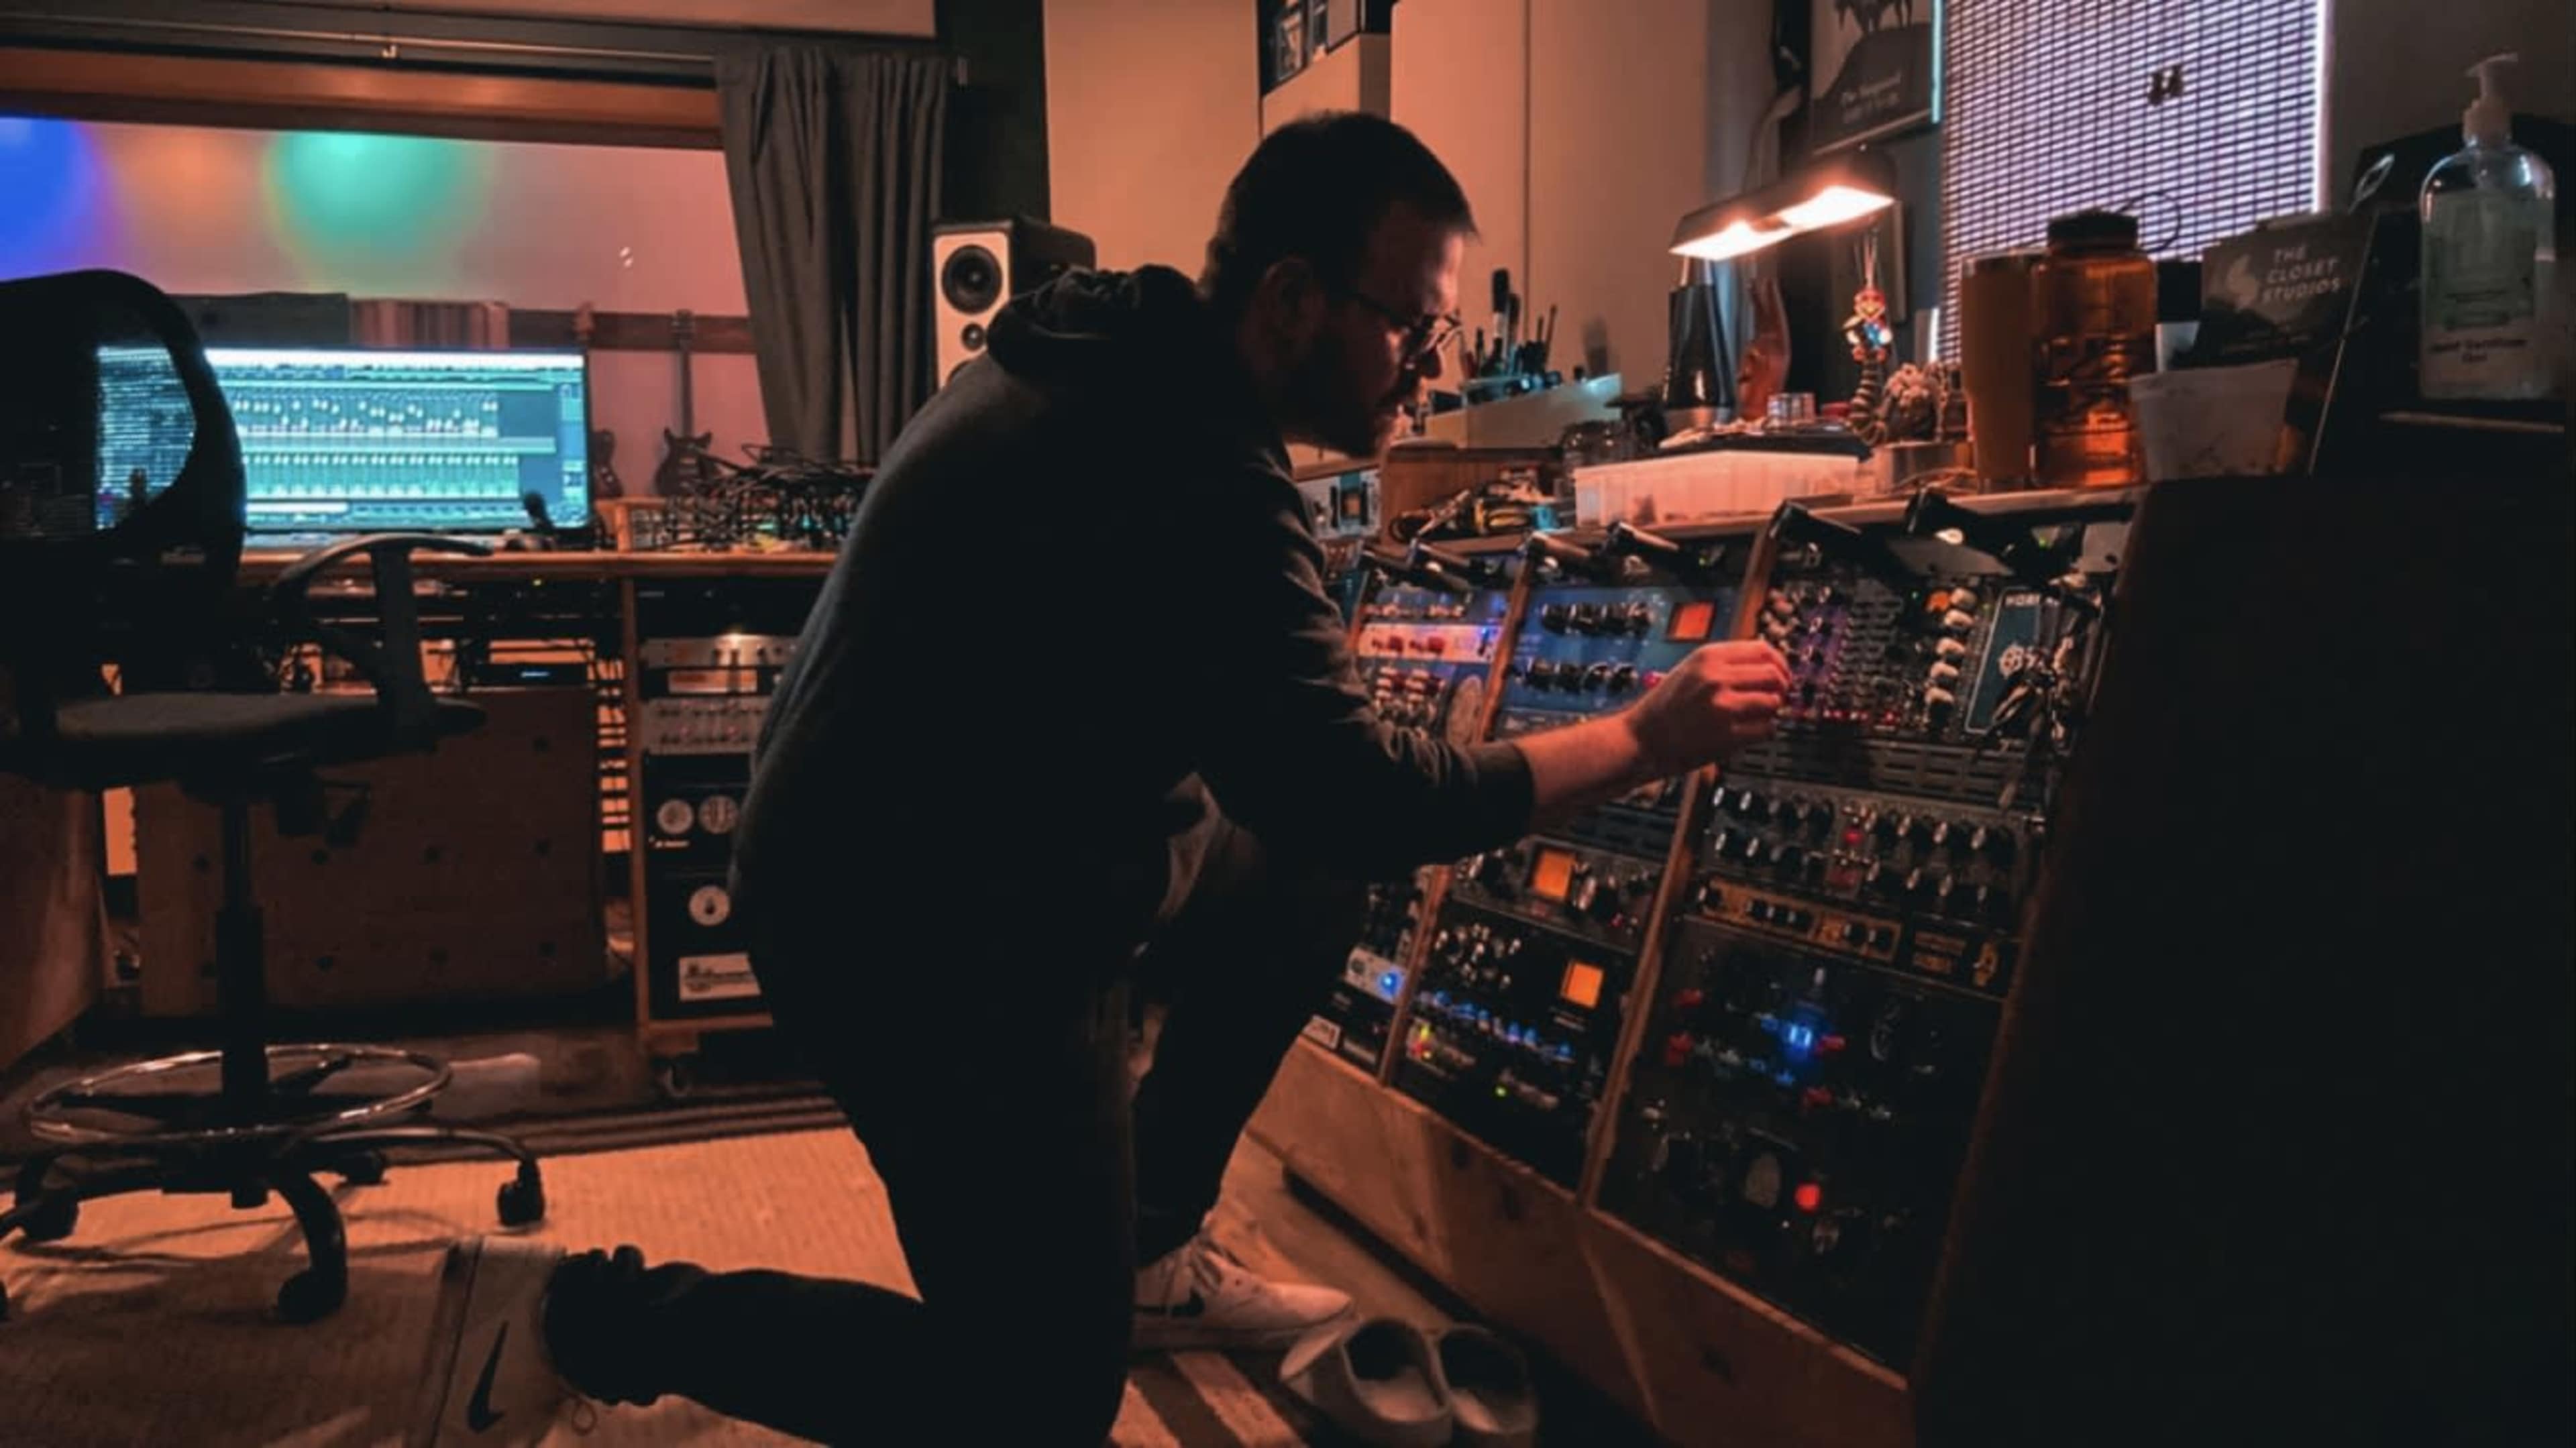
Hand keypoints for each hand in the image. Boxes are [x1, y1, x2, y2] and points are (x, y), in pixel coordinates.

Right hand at [1621, 641, 1790, 774]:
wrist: (1640, 739)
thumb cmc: (1662, 708)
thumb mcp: (1690, 669)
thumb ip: (1723, 663)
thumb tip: (1762, 663)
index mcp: (1708, 657)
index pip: (1763, 650)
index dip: (1779, 663)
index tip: (1781, 674)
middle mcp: (1717, 677)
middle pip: (1774, 675)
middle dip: (1780, 688)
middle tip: (1775, 697)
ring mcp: (1723, 706)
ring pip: (1773, 702)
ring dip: (1771, 711)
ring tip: (1756, 716)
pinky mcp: (1727, 735)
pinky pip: (1766, 729)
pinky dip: (1763, 732)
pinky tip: (1748, 732)